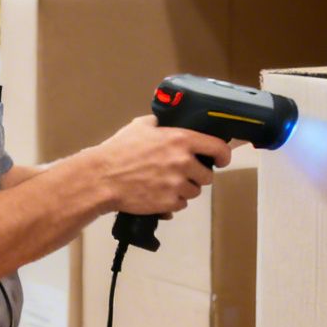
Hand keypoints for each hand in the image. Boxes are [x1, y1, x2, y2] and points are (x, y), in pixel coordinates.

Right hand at [90, 115, 232, 215]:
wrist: (103, 178)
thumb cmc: (118, 151)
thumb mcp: (140, 126)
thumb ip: (160, 123)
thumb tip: (168, 122)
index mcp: (181, 139)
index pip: (217, 148)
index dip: (223, 155)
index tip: (221, 159)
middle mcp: (183, 162)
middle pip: (207, 175)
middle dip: (197, 175)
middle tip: (183, 173)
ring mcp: (177, 184)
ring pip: (194, 191)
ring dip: (185, 189)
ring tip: (167, 184)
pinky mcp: (169, 203)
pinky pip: (181, 205)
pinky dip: (173, 202)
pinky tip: (159, 194)